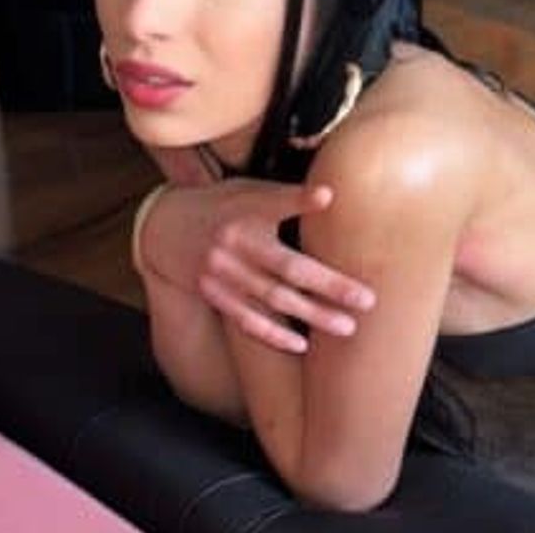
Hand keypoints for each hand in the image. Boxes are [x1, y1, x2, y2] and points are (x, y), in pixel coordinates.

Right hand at [138, 146, 374, 353]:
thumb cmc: (226, 205)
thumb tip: (334, 192)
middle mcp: (234, 242)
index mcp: (247, 208)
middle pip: (288, 266)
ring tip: (347, 327)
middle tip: (368, 299)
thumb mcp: (250, 189)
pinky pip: (245, 319)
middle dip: (330, 285)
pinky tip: (302, 344)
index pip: (277, 202)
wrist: (165, 226)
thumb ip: (286, 195)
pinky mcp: (213, 295)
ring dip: (312, 315)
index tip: (327, 196)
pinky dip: (273, 333)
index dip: (301, 200)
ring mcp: (221, 272)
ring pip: (272, 298)